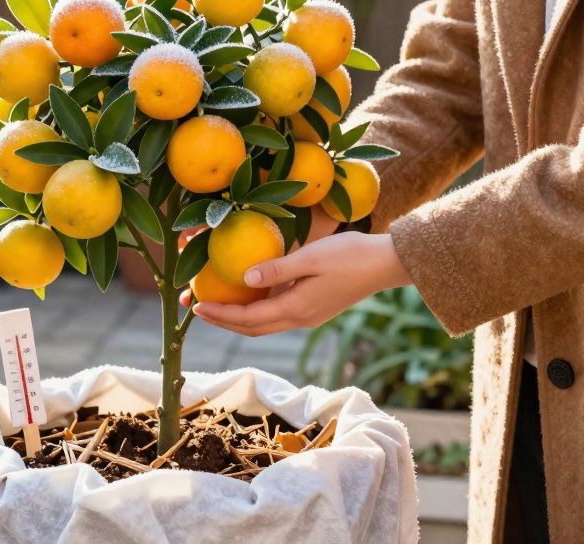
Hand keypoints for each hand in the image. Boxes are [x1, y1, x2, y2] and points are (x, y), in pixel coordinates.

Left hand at [185, 231, 411, 336]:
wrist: (386, 264)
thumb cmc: (350, 255)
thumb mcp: (311, 256)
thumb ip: (278, 268)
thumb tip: (244, 278)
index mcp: (297, 308)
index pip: (248, 319)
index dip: (221, 314)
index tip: (197, 307)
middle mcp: (300, 318)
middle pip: (252, 328)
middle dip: (224, 320)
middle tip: (197, 308)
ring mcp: (308, 315)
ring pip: (264, 323)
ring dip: (239, 317)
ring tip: (217, 303)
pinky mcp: (314, 308)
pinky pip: (277, 314)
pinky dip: (257, 309)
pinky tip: (248, 294)